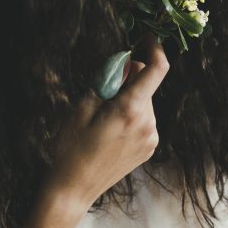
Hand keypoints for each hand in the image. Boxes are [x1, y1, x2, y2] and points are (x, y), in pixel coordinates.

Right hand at [48, 34, 168, 209]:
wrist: (73, 189)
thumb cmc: (71, 148)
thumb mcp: (81, 108)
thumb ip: (107, 82)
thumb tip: (125, 63)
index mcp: (132, 110)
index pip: (157, 70)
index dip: (155, 49)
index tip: (146, 38)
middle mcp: (148, 124)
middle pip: (146, 85)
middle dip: (127, 79)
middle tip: (100, 91)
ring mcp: (151, 138)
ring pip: (144, 102)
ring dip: (127, 99)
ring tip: (101, 118)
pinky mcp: (148, 148)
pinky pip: (143, 119)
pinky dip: (130, 114)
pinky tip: (109, 130)